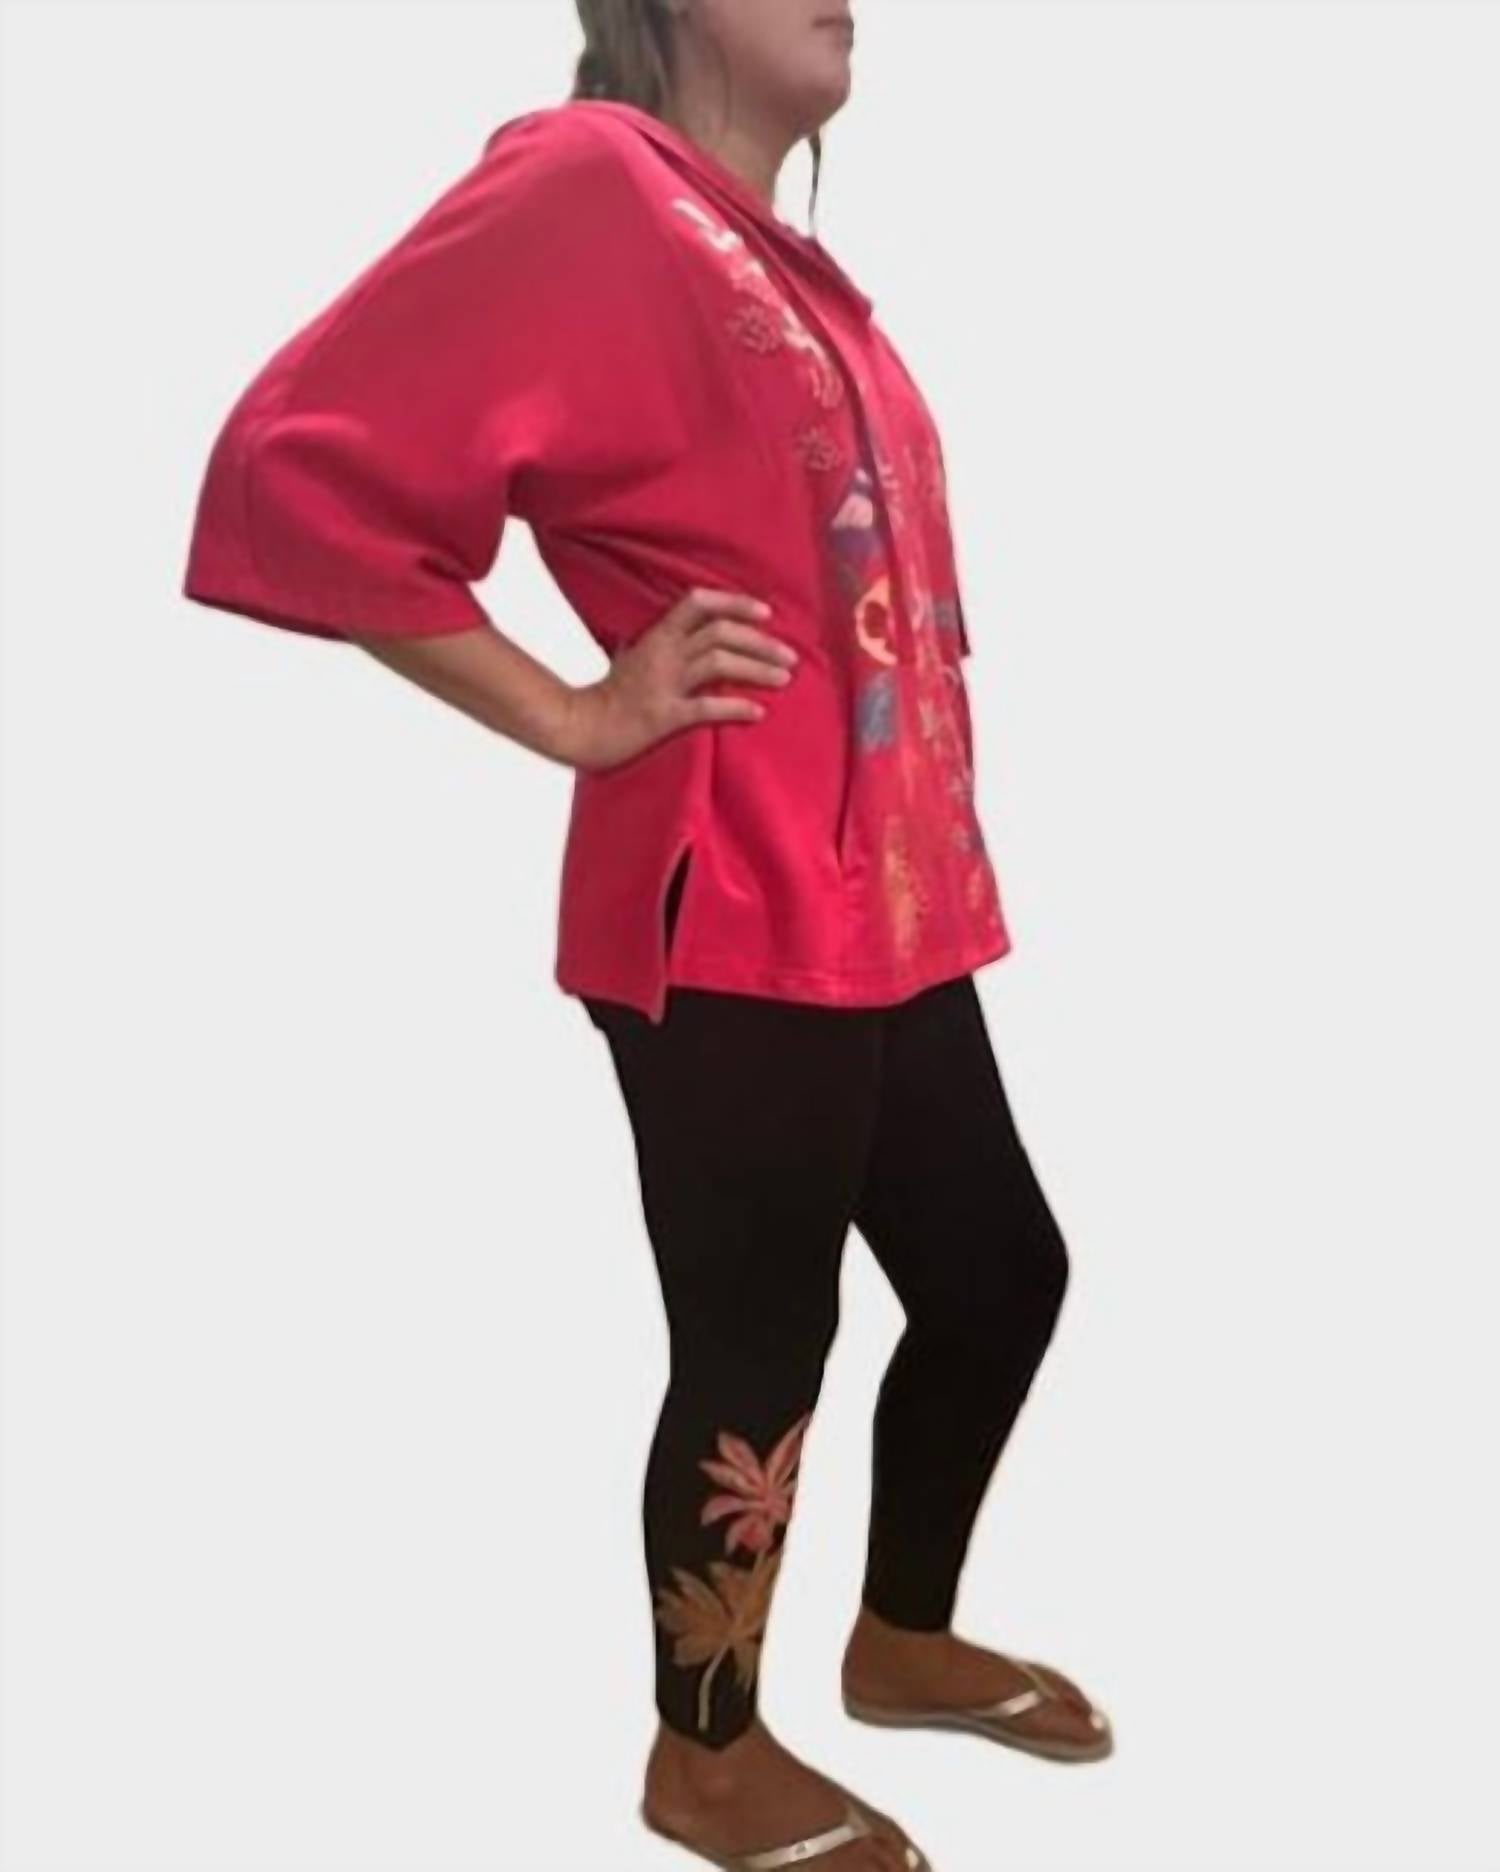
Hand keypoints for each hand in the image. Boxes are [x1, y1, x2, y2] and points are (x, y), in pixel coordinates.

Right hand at [560, 587, 799, 772]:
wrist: (581, 728)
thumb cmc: (605, 696)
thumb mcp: (626, 657)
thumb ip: (648, 642)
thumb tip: (662, 631)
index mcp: (656, 637)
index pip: (698, 603)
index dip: (734, 604)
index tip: (765, 614)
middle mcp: (662, 655)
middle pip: (719, 633)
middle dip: (760, 642)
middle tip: (790, 655)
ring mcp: (663, 685)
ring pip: (718, 663)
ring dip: (757, 668)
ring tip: (784, 678)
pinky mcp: (664, 717)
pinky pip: (705, 708)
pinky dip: (735, 707)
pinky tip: (758, 712)